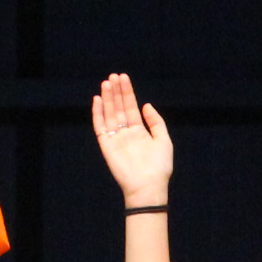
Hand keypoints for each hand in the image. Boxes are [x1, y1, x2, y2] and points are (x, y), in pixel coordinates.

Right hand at [92, 72, 173, 204]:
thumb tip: (146, 105)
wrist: (148, 186)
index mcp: (140, 132)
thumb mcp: (163, 140)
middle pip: (119, 108)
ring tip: (106, 83)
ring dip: (108, 98)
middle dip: (116, 92)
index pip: (131, 108)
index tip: (124, 78)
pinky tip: (98, 100)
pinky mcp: (107, 146)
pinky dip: (98, 114)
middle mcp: (126, 133)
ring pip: (110, 114)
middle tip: (113, 76)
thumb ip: (155, 122)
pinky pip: (100, 127)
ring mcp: (116, 139)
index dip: (127, 93)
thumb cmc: (159, 166)